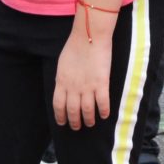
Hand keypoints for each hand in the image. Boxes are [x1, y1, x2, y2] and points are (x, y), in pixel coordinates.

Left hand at [54, 15, 115, 129]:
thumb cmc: (75, 46)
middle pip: (72, 111)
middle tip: (77, 127)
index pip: (58, 105)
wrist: (89, 37)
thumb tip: (63, 88)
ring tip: (91, 123)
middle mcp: (73, 87)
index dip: (60, 116)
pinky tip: (104, 115)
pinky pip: (103, 102)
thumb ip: (63, 78)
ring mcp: (87, 86)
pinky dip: (103, 111)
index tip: (63, 122)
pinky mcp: (101, 83)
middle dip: (74, 122)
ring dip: (88, 120)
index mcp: (61, 82)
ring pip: (87, 110)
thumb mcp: (62, 64)